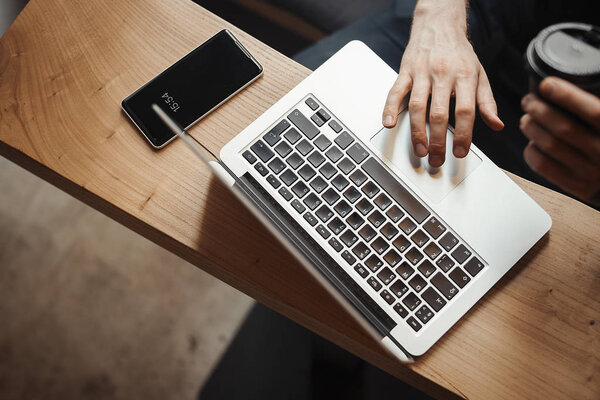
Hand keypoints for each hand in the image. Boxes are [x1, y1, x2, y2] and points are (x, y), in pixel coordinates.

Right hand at [382, 2, 502, 166]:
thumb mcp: (479, 74)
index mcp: (464, 76)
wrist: (439, 24)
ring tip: (419, 150)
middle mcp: (442, 74)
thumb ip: (486, 102)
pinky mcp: (405, 71)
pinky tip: (388, 124)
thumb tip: (496, 124)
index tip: (460, 152)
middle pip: (439, 113)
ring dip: (416, 132)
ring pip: (417, 106)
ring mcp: (421, 73)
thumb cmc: (459, 53)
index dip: (463, 134)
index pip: (465, 111)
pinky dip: (389, 108)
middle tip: (436, 159)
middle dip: (437, 141)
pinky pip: (395, 91)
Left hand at [520, 77, 599, 204]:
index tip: (546, 84)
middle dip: (539, 110)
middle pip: (563, 128)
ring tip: (526, 119)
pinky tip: (532, 143)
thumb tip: (566, 82)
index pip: (593, 111)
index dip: (567, 95)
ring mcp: (591, 172)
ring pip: (549, 145)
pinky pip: (544, 166)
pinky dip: (532, 151)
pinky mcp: (577, 187)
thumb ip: (596, 106)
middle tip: (528, 101)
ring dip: (531, 128)